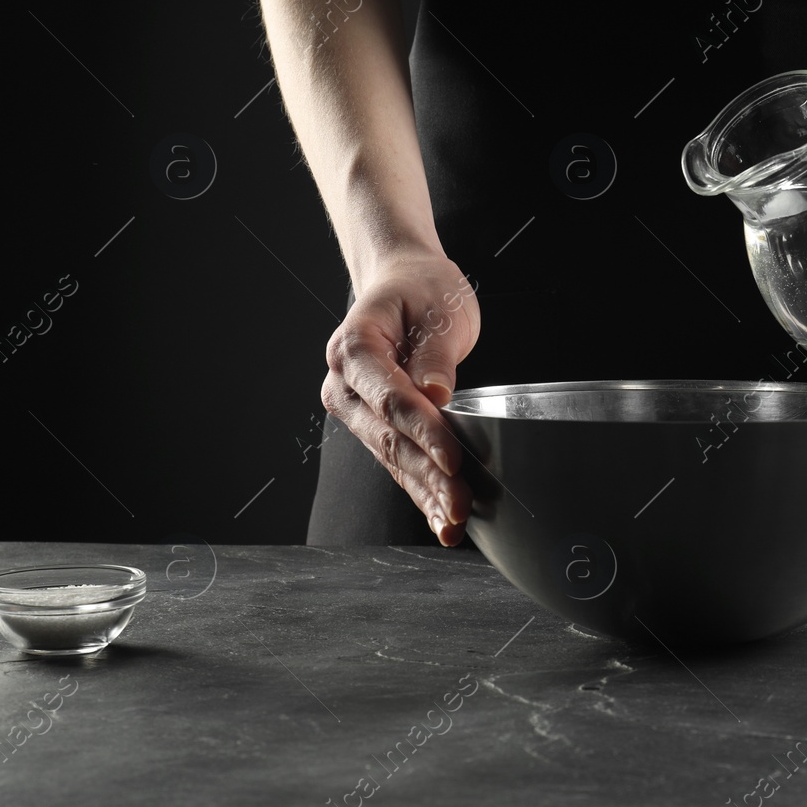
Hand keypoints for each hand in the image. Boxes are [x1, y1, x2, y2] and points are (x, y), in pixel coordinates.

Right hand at [320, 251, 481, 544]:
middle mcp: (344, 384)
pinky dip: (421, 492)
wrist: (403, 283)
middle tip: (461, 504)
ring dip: (425, 494)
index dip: (423, 431)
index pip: (391, 398)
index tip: (453, 458)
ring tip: (453, 523)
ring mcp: (354, 409)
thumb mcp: (439, 305)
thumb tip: (435, 393)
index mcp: (353, 348)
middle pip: (389, 437)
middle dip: (428, 475)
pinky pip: (397, 463)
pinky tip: (442, 519)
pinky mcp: (373, 427)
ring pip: (392, 458)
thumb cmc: (421, 290)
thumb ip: (435, 352)